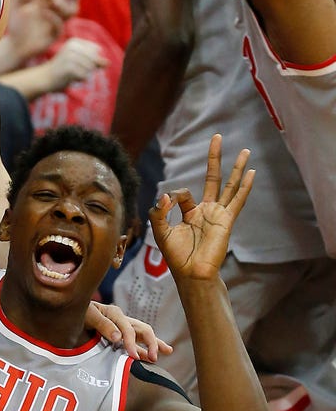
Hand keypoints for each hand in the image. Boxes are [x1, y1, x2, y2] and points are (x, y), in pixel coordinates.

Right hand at [46, 37, 106, 88]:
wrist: (44, 78)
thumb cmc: (63, 70)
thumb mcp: (79, 63)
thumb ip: (95, 62)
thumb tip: (108, 63)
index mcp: (75, 41)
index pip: (96, 51)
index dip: (92, 60)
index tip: (77, 63)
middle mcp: (72, 46)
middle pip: (95, 59)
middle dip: (88, 68)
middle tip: (75, 71)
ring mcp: (70, 56)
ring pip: (90, 68)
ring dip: (84, 74)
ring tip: (71, 74)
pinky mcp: (69, 66)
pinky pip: (85, 75)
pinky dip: (80, 79)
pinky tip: (70, 78)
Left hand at [85, 300, 173, 361]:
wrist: (70, 313)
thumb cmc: (77, 313)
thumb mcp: (87, 315)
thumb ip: (102, 324)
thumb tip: (119, 338)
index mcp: (114, 313)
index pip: (128, 329)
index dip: (132, 343)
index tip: (134, 357)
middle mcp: (122, 319)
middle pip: (142, 329)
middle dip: (151, 343)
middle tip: (154, 358)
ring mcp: (123, 327)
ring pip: (144, 335)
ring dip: (155, 343)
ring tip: (168, 351)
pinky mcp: (120, 335)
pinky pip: (136, 342)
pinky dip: (144, 349)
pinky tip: (151, 357)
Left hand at [151, 134, 253, 281]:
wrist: (192, 273)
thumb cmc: (177, 256)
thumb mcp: (161, 231)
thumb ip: (158, 212)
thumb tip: (165, 194)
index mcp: (190, 212)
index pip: (182, 193)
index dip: (173, 196)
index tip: (166, 204)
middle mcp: (206, 210)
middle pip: (213, 177)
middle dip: (214, 158)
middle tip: (217, 137)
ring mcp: (218, 213)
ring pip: (229, 185)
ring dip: (236, 168)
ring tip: (246, 151)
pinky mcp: (226, 220)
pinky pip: (237, 200)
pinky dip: (244, 186)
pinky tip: (252, 173)